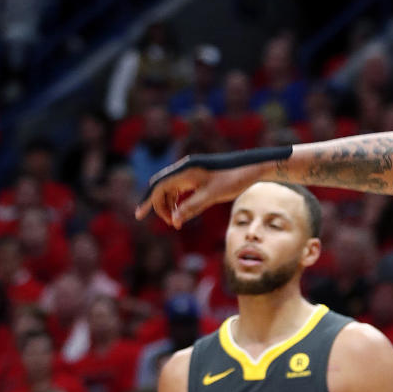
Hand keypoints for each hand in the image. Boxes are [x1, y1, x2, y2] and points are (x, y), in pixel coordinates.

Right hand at [135, 156, 264, 227]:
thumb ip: (192, 208)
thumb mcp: (212, 196)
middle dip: (160, 206)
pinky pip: (180, 188)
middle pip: (161, 187)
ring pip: (170, 189)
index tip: (139, 216)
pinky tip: (182, 211)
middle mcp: (185, 168)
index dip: (147, 201)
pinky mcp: (198, 175)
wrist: (253, 167)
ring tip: (178, 221)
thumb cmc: (234, 179)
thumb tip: (175, 221)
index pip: (158, 186)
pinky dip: (178, 201)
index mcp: (185, 170)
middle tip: (171, 224)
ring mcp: (191, 171)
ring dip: (170, 205)